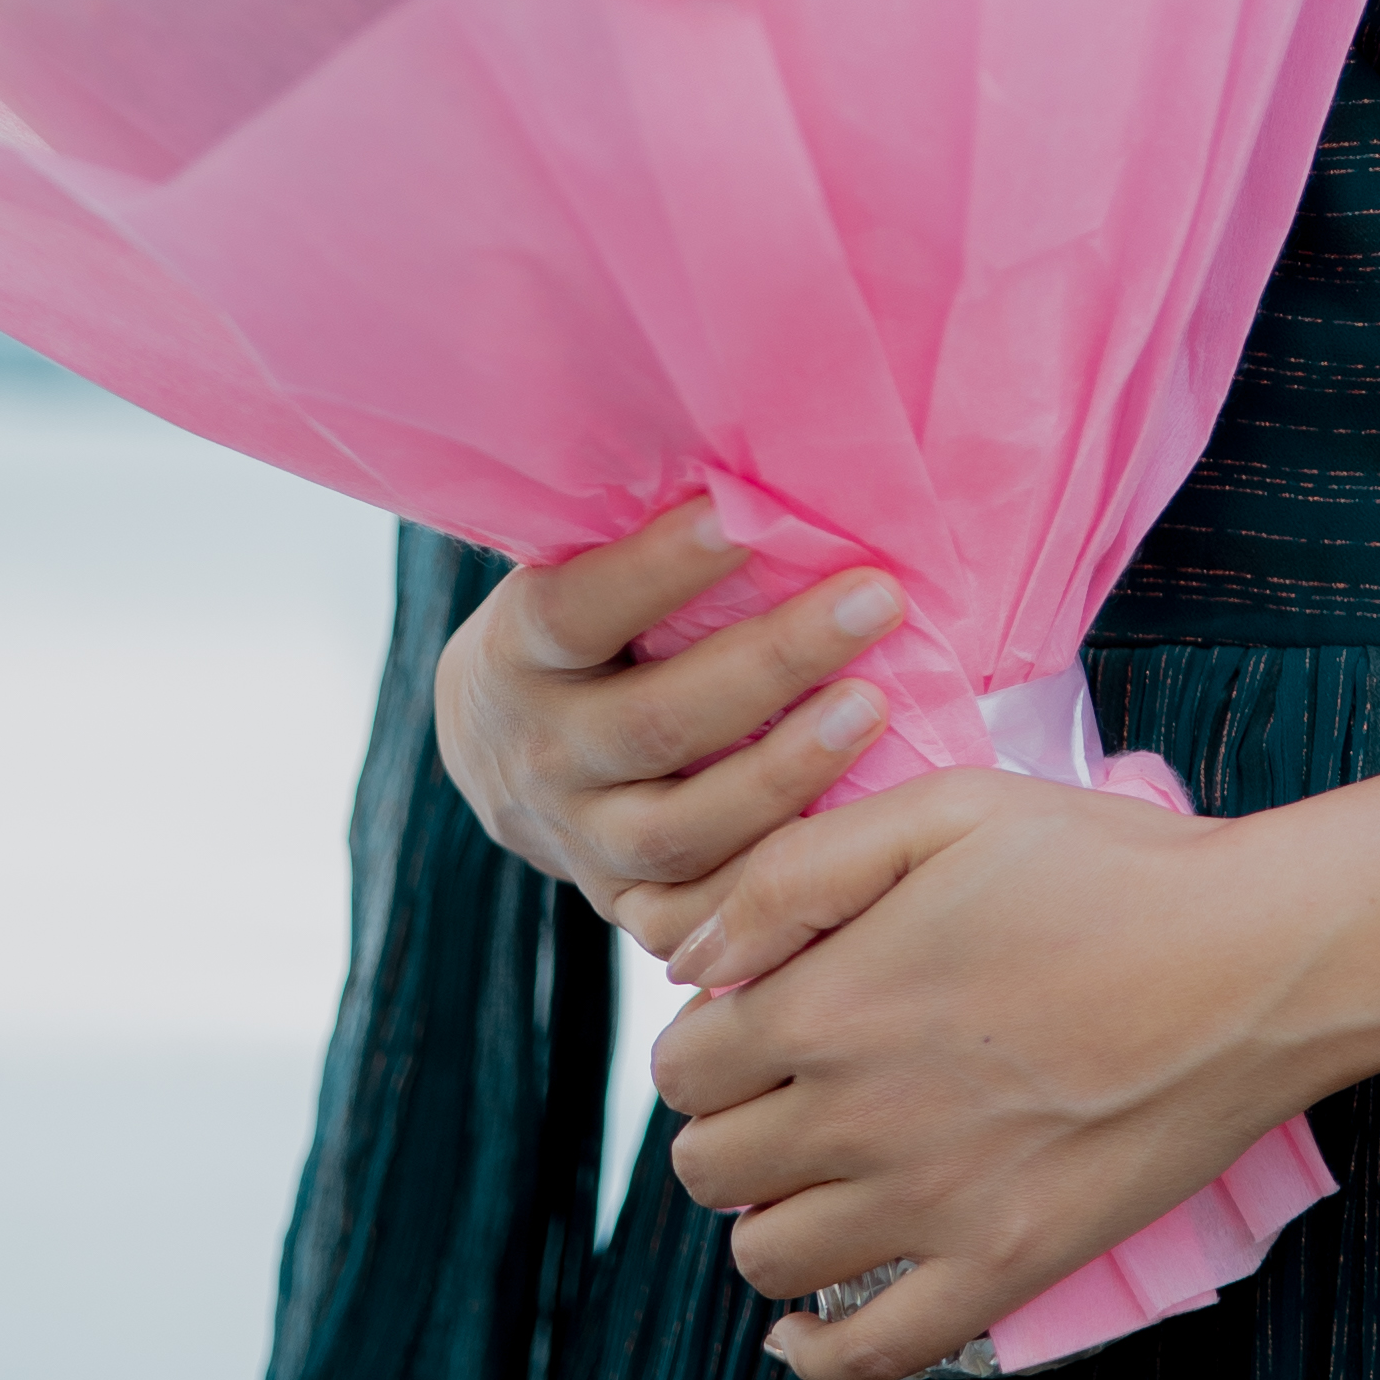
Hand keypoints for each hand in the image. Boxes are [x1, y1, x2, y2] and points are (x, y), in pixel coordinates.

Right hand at [431, 497, 906, 961]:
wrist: (501, 755)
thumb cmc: (584, 630)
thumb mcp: (575, 576)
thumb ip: (640, 543)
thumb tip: (765, 464)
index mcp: (519, 654)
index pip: (582, 609)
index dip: (656, 568)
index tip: (742, 513)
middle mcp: (542, 755)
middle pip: (657, 723)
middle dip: (774, 661)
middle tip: (877, 599)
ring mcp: (582, 844)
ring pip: (686, 830)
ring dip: (789, 772)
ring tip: (877, 706)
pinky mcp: (626, 909)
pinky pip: (706, 915)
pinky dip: (778, 882)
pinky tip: (856, 832)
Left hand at [653, 766, 1326, 1379]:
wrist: (1255, 960)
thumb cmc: (1110, 868)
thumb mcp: (946, 810)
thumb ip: (797, 872)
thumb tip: (690, 963)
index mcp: (833, 1005)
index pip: (682, 1069)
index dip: (703, 1045)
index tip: (756, 1027)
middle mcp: (861, 1119)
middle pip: (709, 1169)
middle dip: (729, 1129)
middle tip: (790, 1096)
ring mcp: (932, 1207)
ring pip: (768, 1260)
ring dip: (771, 1222)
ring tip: (821, 1179)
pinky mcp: (1005, 1268)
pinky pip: (870, 1355)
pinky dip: (816, 1356)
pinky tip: (804, 1329)